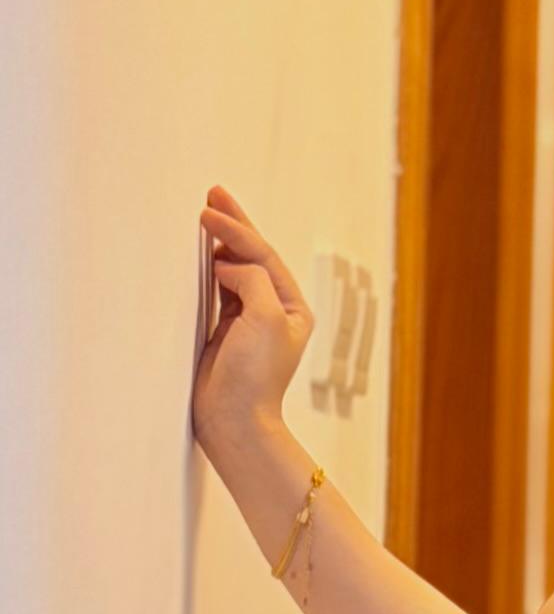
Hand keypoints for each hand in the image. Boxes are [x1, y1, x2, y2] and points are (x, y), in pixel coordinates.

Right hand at [193, 189, 312, 448]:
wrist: (234, 419)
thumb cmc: (255, 375)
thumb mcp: (265, 319)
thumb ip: (251, 281)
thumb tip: (228, 264)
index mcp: (293, 307)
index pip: (263, 256)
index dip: (237, 231)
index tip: (209, 211)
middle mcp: (275, 309)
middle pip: (252, 256)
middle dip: (233, 225)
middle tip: (213, 194)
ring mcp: (249, 318)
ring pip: (234, 269)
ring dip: (220, 241)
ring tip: (205, 213)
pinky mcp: (225, 329)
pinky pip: (218, 288)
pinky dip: (209, 266)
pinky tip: (201, 250)